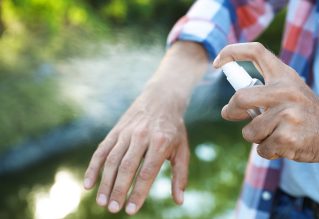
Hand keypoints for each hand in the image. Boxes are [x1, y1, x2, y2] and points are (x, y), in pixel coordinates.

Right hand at [83, 88, 189, 214]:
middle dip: (118, 190)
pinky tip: (88, 184)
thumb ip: (181, 175)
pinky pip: (101, 150)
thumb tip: (179, 201)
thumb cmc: (173, 129)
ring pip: (112, 160)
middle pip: (126, 167)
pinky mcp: (115, 131)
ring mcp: (126, 132)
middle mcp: (141, 136)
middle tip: (113, 209)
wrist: (161, 99)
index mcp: (160, 142)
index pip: (147, 172)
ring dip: (105, 182)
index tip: (130, 210)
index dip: (138, 192)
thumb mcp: (182, 149)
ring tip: (102, 202)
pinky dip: (93, 167)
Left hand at [213, 42, 318, 161]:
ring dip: (257, 137)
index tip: (217, 63)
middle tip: (230, 114)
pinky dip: (268, 151)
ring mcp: (287, 114)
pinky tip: (285, 145)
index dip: (233, 52)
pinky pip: (261, 148)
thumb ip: (264, 93)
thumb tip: (232, 107)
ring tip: (277, 133)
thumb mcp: (290, 92)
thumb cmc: (306, 114)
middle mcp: (285, 91)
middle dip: (231, 110)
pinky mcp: (287, 137)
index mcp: (284, 76)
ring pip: (249, 131)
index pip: (256, 52)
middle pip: (241, 98)